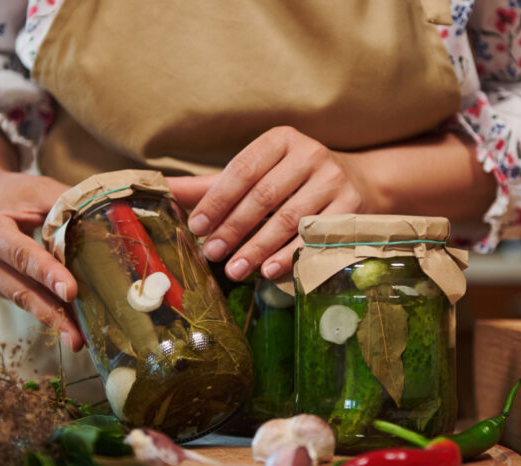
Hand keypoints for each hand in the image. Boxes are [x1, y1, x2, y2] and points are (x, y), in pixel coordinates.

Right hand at [0, 121, 83, 351]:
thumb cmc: (15, 193)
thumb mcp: (40, 190)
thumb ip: (67, 207)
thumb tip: (108, 221)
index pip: (23, 255)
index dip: (48, 274)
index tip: (71, 292)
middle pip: (21, 289)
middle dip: (52, 314)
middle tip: (77, 336)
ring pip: (23, 301)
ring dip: (53, 320)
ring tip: (78, 339)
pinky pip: (24, 300)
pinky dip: (48, 311)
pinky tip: (71, 323)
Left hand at [167, 126, 367, 281]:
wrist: (358, 182)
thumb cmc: (292, 182)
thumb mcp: (256, 175)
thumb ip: (212, 185)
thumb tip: (162, 188)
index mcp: (281, 140)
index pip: (243, 170)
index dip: (218, 200)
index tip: (196, 226)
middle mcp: (310, 153)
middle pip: (264, 196)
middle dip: (234, 228)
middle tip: (212, 252)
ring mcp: (334, 180)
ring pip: (289, 219)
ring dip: (257, 248)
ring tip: (234, 269)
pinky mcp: (351, 207)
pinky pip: (314, 237)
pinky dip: (289, 256)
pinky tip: (267, 270)